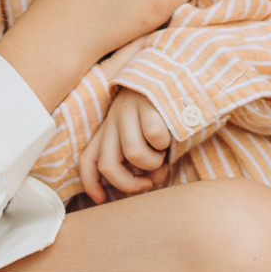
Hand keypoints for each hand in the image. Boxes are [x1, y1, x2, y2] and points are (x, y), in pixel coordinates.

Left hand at [79, 88, 174, 204]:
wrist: (183, 71)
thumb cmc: (168, 111)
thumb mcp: (149, 137)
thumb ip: (146, 159)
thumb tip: (152, 180)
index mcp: (110, 128)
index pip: (88, 159)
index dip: (90, 183)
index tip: (101, 200)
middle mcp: (113, 120)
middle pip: (107, 165)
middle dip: (128, 184)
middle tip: (148, 184)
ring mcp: (128, 110)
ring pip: (133, 154)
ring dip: (153, 162)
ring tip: (163, 151)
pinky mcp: (146, 102)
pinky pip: (154, 136)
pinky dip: (166, 143)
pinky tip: (172, 132)